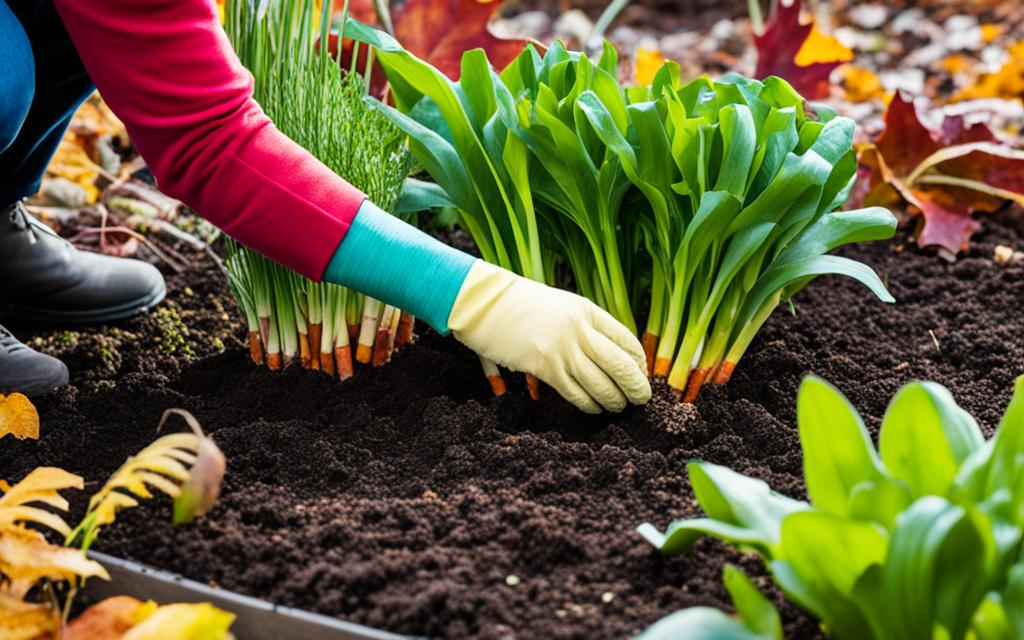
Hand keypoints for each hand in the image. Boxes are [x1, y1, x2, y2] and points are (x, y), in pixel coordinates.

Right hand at [447, 261, 651, 413]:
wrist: (483, 302)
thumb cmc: (518, 304)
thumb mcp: (558, 306)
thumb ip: (581, 325)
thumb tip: (605, 353)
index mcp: (585, 310)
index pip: (625, 338)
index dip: (638, 361)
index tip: (641, 373)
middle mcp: (579, 328)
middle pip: (621, 364)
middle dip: (636, 386)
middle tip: (642, 399)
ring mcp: (562, 348)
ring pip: (601, 384)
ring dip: (614, 400)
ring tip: (618, 407)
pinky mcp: (544, 366)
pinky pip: (576, 393)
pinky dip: (589, 404)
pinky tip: (594, 409)